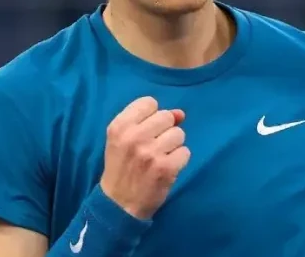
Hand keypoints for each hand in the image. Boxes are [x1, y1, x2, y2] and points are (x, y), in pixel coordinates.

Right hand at [99, 96, 189, 219]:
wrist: (119, 203)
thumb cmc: (121, 166)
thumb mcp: (124, 139)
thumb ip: (148, 120)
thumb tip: (180, 113)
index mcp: (119, 126)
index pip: (149, 102)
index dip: (152, 116)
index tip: (146, 130)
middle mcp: (134, 136)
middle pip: (167, 116)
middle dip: (165, 130)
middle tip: (154, 146)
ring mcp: (151, 152)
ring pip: (179, 134)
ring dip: (173, 146)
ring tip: (160, 157)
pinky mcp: (166, 168)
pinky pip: (185, 152)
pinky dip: (179, 160)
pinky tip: (167, 168)